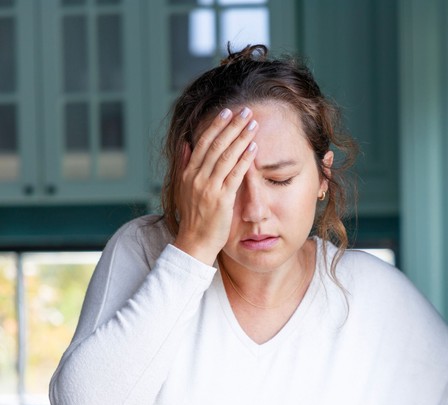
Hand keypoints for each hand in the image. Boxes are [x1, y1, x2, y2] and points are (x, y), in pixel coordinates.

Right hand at [173, 107, 258, 264]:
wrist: (194, 242)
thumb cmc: (194, 217)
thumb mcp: (184, 188)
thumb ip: (185, 165)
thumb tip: (186, 144)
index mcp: (187, 173)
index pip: (202, 142)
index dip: (215, 125)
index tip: (227, 111)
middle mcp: (196, 177)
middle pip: (216, 145)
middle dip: (232, 126)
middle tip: (246, 111)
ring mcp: (208, 188)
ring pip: (226, 156)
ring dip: (241, 138)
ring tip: (253, 124)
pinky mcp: (221, 199)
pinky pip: (234, 175)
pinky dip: (244, 159)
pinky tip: (254, 148)